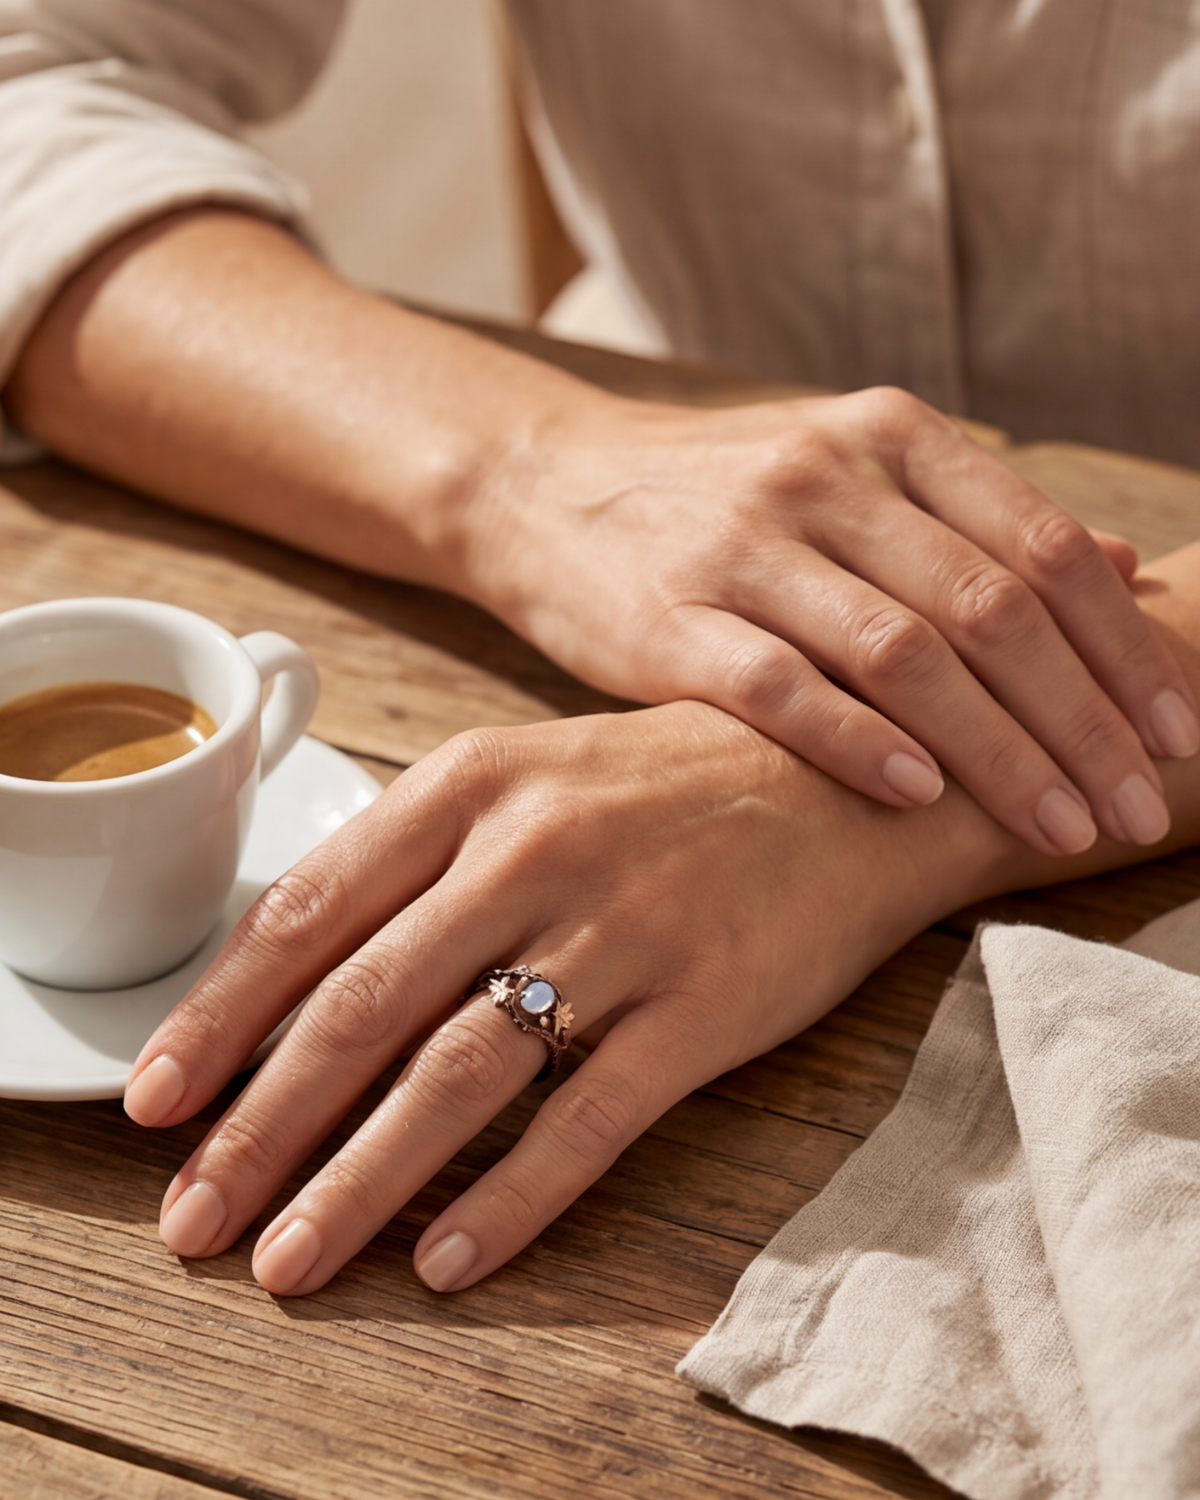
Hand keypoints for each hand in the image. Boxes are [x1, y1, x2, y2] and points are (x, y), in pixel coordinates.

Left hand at [123, 702, 989, 1295]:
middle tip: (193, 1218)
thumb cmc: (674, 780)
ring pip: (459, 1074)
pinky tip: (450, 1261)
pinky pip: (589, 1119)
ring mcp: (623, 928)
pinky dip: (514, 1200)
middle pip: (363, 1008)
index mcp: (473, 784)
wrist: (854, 774)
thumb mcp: (534, 772)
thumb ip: (422, 858)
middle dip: (262, 1126)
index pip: (310, 910)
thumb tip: (302, 971)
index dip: (221, 1015)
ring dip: (360, 1181)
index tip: (155, 1100)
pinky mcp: (706, 1003)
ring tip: (291, 1261)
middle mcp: (533, 850)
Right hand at [466, 384, 1194, 854]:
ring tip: (1058, 825)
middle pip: (989, 609)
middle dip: (1082, 721)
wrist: (544, 486)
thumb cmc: (714, 495)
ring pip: (901, 653)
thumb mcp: (849, 471)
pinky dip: (860, 742)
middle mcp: (826, 477)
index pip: (1040, 547)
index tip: (1176, 733)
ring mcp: (744, 544)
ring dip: (997, 750)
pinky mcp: (670, 616)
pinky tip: (921, 797)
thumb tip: (1122, 569)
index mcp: (890, 436)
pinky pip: (781, 685)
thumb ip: (976, 520)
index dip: (1120, 648)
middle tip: (1132, 809)